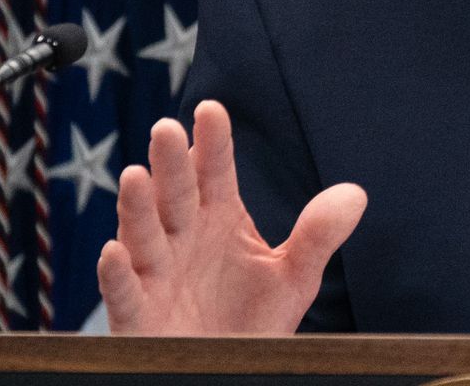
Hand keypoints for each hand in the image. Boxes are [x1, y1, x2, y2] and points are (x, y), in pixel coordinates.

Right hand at [97, 99, 365, 334]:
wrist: (227, 372)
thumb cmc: (254, 320)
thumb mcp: (294, 277)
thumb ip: (318, 235)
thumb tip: (356, 195)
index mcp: (219, 219)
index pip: (215, 172)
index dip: (213, 143)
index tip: (211, 109)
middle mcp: (183, 238)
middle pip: (176, 195)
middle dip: (171, 164)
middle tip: (167, 129)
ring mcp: (156, 275)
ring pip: (142, 235)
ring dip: (136, 207)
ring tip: (135, 176)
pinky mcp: (137, 317)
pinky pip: (124, 293)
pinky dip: (116, 274)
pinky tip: (114, 251)